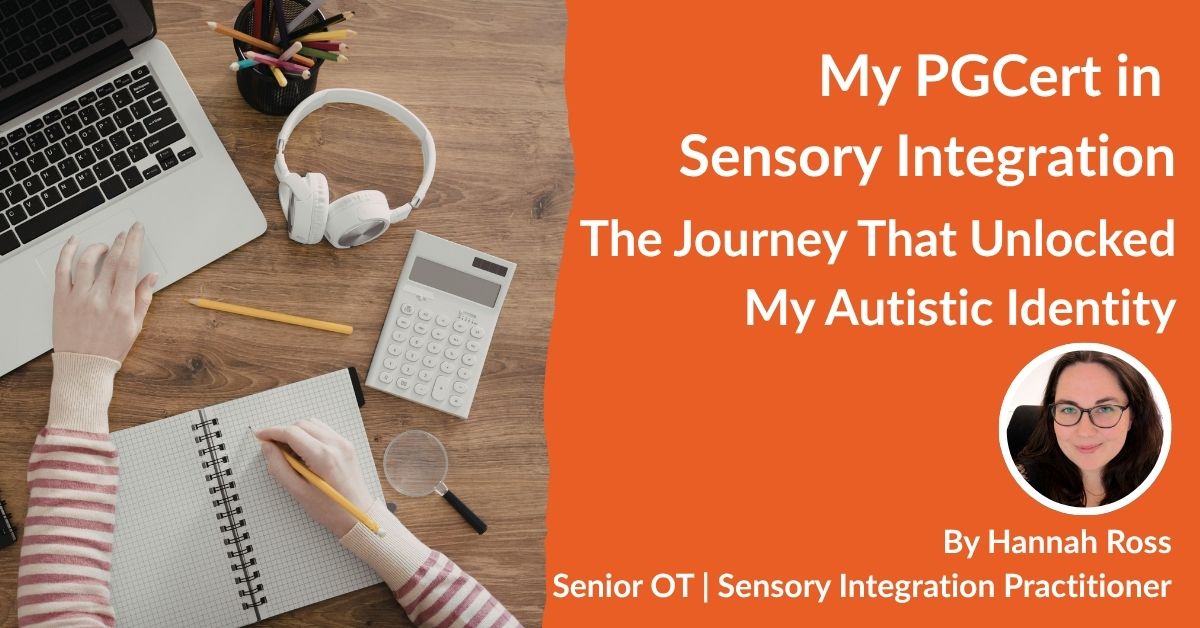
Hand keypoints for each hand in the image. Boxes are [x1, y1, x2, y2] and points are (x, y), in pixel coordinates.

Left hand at [52, 224, 157, 362]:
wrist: (83, 365)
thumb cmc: (110, 348)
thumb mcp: (135, 326)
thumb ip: (143, 298)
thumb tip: (152, 276)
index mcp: (121, 305)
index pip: (130, 265)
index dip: (134, 243)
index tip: (137, 230)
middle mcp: (99, 298)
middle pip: (112, 260)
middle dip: (120, 241)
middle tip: (125, 232)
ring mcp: (78, 297)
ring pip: (87, 261)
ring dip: (98, 247)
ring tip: (105, 245)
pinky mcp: (61, 299)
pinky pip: (62, 270)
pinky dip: (67, 252)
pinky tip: (74, 243)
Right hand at [257, 419, 373, 536]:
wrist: (357, 515)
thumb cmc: (329, 509)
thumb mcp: (298, 492)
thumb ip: (279, 467)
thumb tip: (267, 447)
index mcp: (323, 456)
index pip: (292, 432)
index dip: (272, 432)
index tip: (259, 436)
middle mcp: (335, 444)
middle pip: (302, 425)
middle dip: (284, 432)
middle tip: (273, 449)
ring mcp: (343, 443)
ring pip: (312, 424)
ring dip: (296, 432)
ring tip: (289, 452)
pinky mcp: (346, 445)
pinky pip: (323, 430)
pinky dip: (309, 434)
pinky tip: (304, 451)